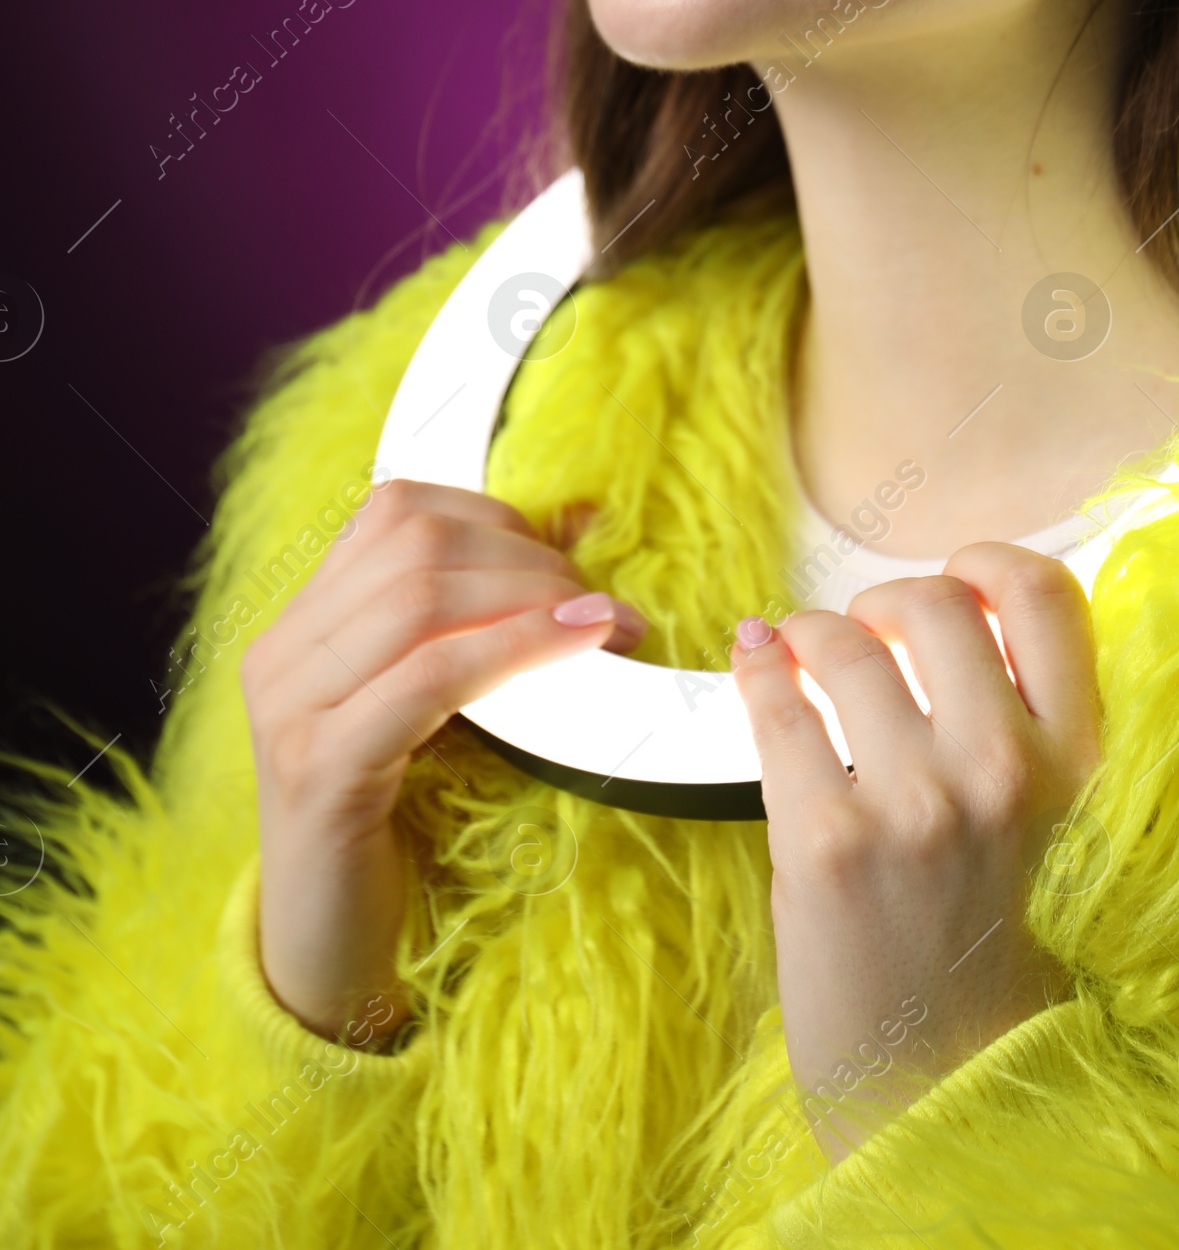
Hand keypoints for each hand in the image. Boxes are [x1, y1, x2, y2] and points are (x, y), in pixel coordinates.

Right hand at [241, 477, 645, 1045]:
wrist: (330, 960)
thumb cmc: (401, 824)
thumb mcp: (439, 703)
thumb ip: (484, 614)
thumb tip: (581, 515)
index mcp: (302, 624)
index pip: (397, 511)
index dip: (496, 515)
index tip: (573, 552)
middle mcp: (281, 653)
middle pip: (416, 545)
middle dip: (526, 558)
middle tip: (599, 602)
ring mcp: (291, 709)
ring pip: (421, 598)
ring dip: (533, 598)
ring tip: (604, 623)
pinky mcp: (321, 768)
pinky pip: (429, 676)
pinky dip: (512, 649)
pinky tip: (574, 647)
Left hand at [731, 543, 1100, 1159]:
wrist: (936, 1082)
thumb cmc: (981, 943)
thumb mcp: (1042, 824)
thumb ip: (1014, 720)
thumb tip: (941, 599)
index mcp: (1072, 763)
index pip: (1046, 597)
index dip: (989, 563)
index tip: (954, 576)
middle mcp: (1002, 771)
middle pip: (932, 601)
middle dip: (882, 602)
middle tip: (862, 637)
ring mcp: (913, 804)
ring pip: (840, 642)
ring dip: (808, 636)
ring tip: (798, 658)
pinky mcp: (826, 840)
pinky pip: (774, 705)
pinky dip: (755, 669)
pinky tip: (754, 664)